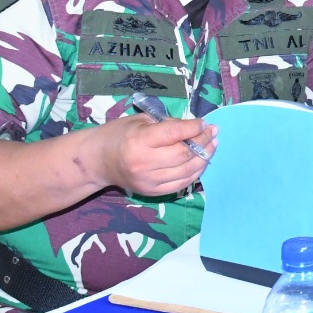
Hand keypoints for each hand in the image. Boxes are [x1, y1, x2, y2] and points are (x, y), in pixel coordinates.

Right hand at [91, 114, 213, 196]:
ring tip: (212, 146)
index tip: (205, 123)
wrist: (98, 161)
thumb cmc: (120, 134)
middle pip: (184, 154)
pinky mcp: (152, 192)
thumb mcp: (141, 120)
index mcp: (140, 140)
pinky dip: (195, 172)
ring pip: (186, 170)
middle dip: (203, 142)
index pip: (174, 133)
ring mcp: (149, 180)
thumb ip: (167, 124)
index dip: (194, 128)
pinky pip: (181, 183)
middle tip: (213, 133)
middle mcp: (145, 163)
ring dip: (204, 158)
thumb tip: (194, 127)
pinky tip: (201, 161)